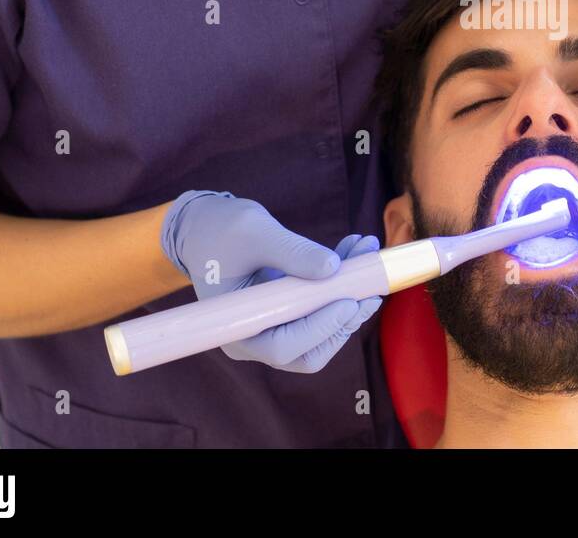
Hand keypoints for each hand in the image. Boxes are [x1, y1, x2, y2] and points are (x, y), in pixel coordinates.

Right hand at [161, 190, 381, 372]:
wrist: (208, 228)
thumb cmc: (221, 231)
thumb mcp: (255, 233)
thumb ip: (293, 251)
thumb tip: (333, 268)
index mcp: (237, 329)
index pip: (284, 346)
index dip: (320, 328)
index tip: (348, 300)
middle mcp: (256, 338)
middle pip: (311, 350)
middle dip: (344, 319)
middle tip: (370, 287)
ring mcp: (275, 329)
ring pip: (324, 331)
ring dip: (351, 296)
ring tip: (364, 252)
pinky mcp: (290, 314)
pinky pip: (323, 311)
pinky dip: (343, 285)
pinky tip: (355, 251)